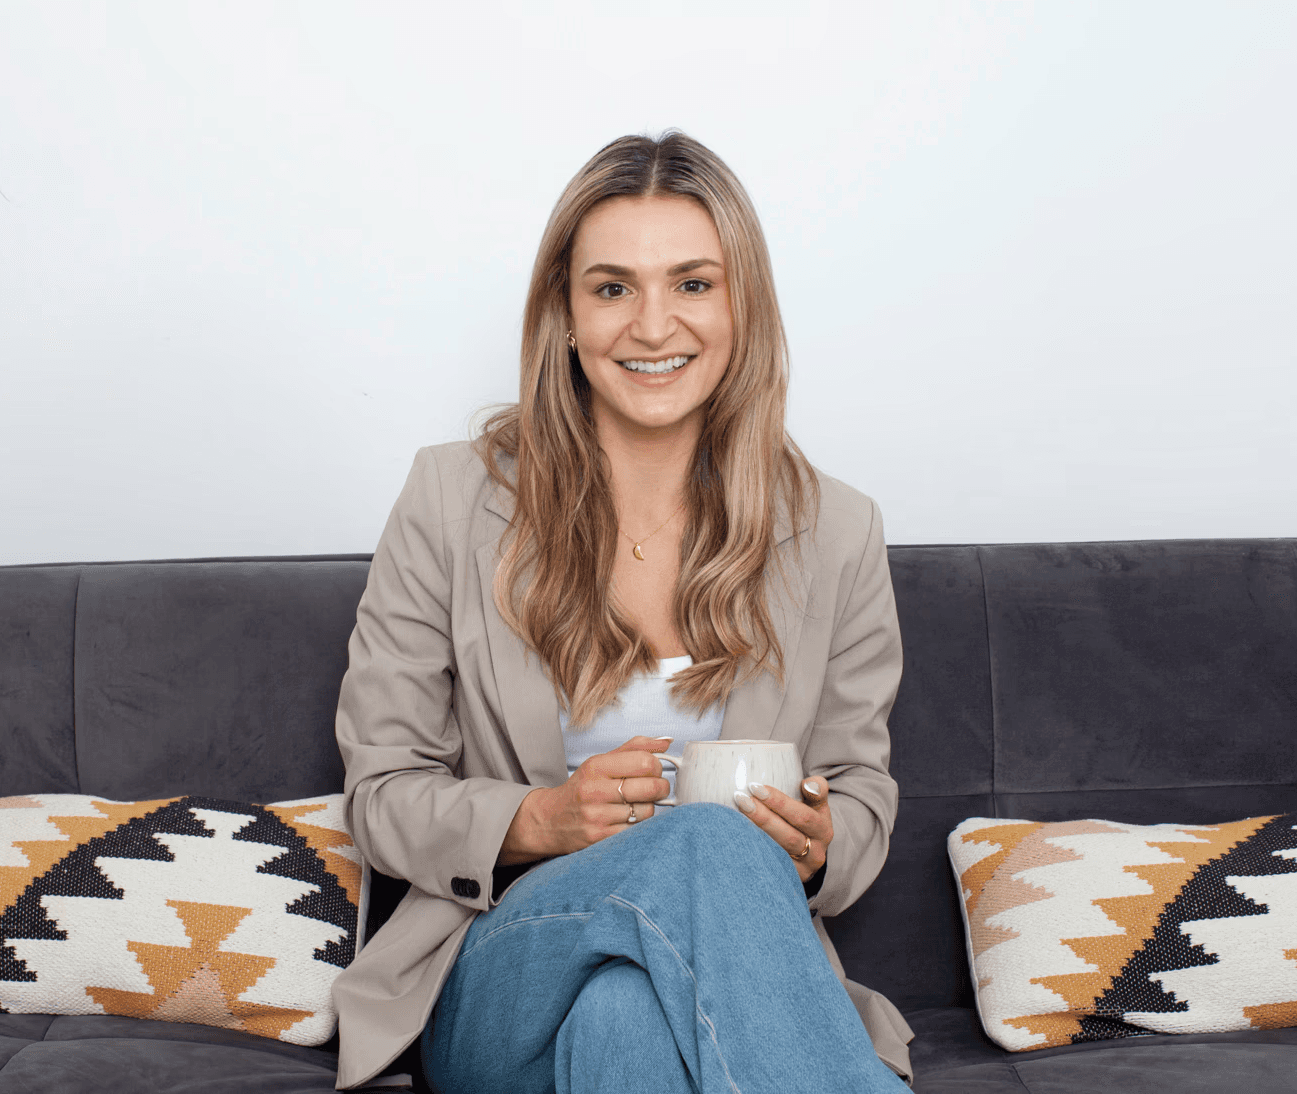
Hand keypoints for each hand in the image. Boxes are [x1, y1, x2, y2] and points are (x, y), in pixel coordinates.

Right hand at [498, 736, 671, 863]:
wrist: (550, 820)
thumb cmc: (582, 788)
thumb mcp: (601, 762)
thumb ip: (634, 748)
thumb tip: (666, 742)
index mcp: (596, 766)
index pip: (644, 762)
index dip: (656, 766)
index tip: (653, 770)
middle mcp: (595, 790)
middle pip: (650, 787)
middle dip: (660, 788)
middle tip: (656, 788)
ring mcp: (597, 816)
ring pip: (647, 811)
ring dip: (648, 808)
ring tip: (636, 805)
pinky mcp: (600, 838)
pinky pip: (636, 831)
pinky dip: (638, 825)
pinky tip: (627, 820)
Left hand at [733, 777, 832, 882]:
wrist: (808, 855)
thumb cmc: (806, 821)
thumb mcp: (817, 806)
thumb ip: (816, 790)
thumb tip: (810, 784)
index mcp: (823, 831)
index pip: (802, 816)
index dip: (779, 802)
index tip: (754, 787)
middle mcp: (815, 854)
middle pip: (788, 836)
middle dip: (762, 817)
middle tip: (740, 798)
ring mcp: (801, 871)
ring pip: (776, 854)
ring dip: (754, 834)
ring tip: (733, 817)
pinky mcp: (785, 881)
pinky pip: (767, 868)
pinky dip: (751, 852)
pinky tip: (734, 839)